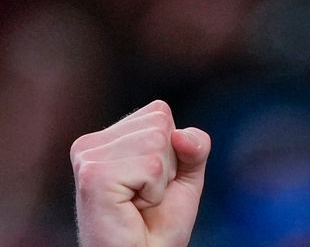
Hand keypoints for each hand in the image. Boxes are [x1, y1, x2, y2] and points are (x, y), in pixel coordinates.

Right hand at [70, 100, 210, 246]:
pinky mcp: (93, 176)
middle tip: (145, 196)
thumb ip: (194, 145)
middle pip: (160, 124)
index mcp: (108, 137)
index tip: (153, 181)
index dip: (173, 150)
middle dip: (167, 165)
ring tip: (138, 203)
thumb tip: (180, 135)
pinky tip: (132, 208)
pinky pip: (151, 166)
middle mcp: (91, 143)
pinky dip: (154, 192)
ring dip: (160, 181)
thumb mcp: (187, 175)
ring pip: (157, 142)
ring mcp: (88, 158)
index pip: (159, 112)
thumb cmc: (159, 223)